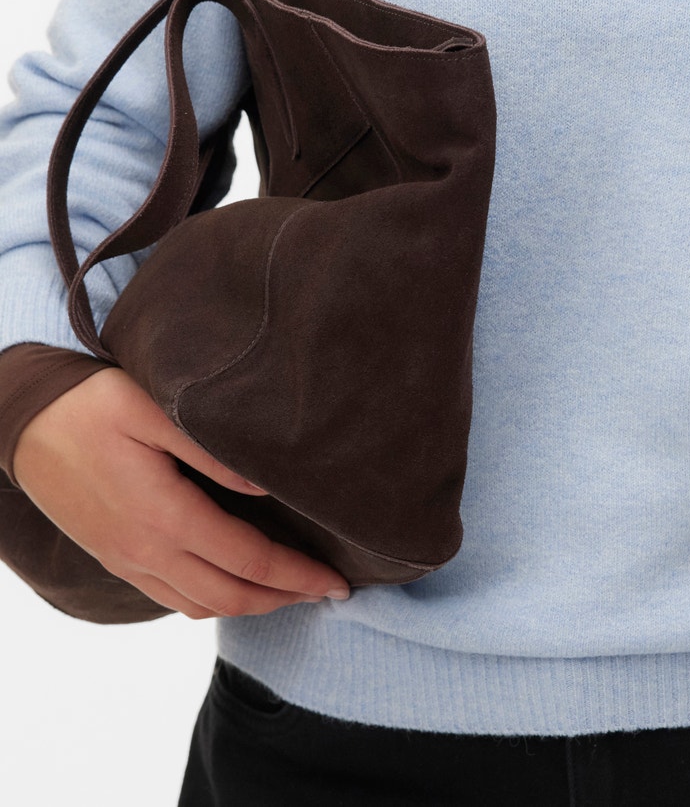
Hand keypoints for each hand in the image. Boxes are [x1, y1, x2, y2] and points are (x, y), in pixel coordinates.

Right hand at [12, 366, 350, 618]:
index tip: (337, 580)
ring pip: (200, 604)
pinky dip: (212, 599)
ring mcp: (127, 559)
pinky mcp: (114, 557)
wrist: (22, 423)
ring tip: (291, 589)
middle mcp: (146, 550)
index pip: (248, 560)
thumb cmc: (92, 404)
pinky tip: (233, 580)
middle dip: (285, 598)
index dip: (297, 574)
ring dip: (250, 605)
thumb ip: (212, 450)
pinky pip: (171, 597)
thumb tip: (268, 483)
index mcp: (164, 515)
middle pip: (230, 596)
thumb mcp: (154, 409)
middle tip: (330, 591)